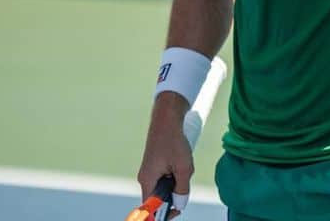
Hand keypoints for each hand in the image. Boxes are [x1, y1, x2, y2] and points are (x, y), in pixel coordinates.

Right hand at [136, 93, 193, 218]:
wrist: (167, 119)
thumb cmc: (174, 142)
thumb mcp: (183, 168)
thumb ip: (182, 190)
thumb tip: (180, 205)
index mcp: (148, 181)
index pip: (151, 207)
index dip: (163, 212)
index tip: (176, 211)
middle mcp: (145, 178)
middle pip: (158, 198)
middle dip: (174, 195)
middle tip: (184, 183)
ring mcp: (149, 171)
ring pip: (164, 187)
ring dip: (176, 183)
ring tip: (182, 167)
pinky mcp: (154, 165)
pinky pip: (164, 178)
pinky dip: (175, 175)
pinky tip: (180, 162)